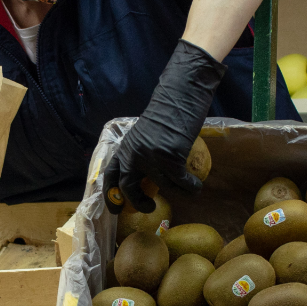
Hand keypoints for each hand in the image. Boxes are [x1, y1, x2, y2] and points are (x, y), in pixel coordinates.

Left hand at [104, 40, 225, 212]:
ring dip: (177, 193)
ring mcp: (150, 157)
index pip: (110, 174)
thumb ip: (141, 152)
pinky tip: (196, 187)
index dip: (111, 194)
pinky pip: (180, 182)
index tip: (115, 209)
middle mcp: (133, 154)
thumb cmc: (166, 113)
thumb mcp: (145, 133)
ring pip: (163, 187)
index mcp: (125, 147)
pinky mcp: (169, 158)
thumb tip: (147, 175)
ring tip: (188, 192)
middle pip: (128, 187)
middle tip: (149, 207)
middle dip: (137, 203)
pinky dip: (191, 187)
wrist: (179, 96)